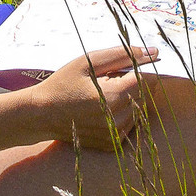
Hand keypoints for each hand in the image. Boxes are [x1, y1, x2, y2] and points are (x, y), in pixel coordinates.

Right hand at [32, 44, 157, 150]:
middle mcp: (117, 120)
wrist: (42, 115)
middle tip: (109, 79)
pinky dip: (124, 112)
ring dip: (130, 98)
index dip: (141, 68)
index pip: (147, 79)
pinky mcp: (113, 144)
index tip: (129, 64)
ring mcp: (116, 135)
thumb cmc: (64, 83)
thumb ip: (122, 55)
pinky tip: (104, 107)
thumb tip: (153, 52)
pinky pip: (131, 123)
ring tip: (104, 93)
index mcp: (113, 97)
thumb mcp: (89, 62)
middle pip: (145, 94)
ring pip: (140, 109)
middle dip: (134, 82)